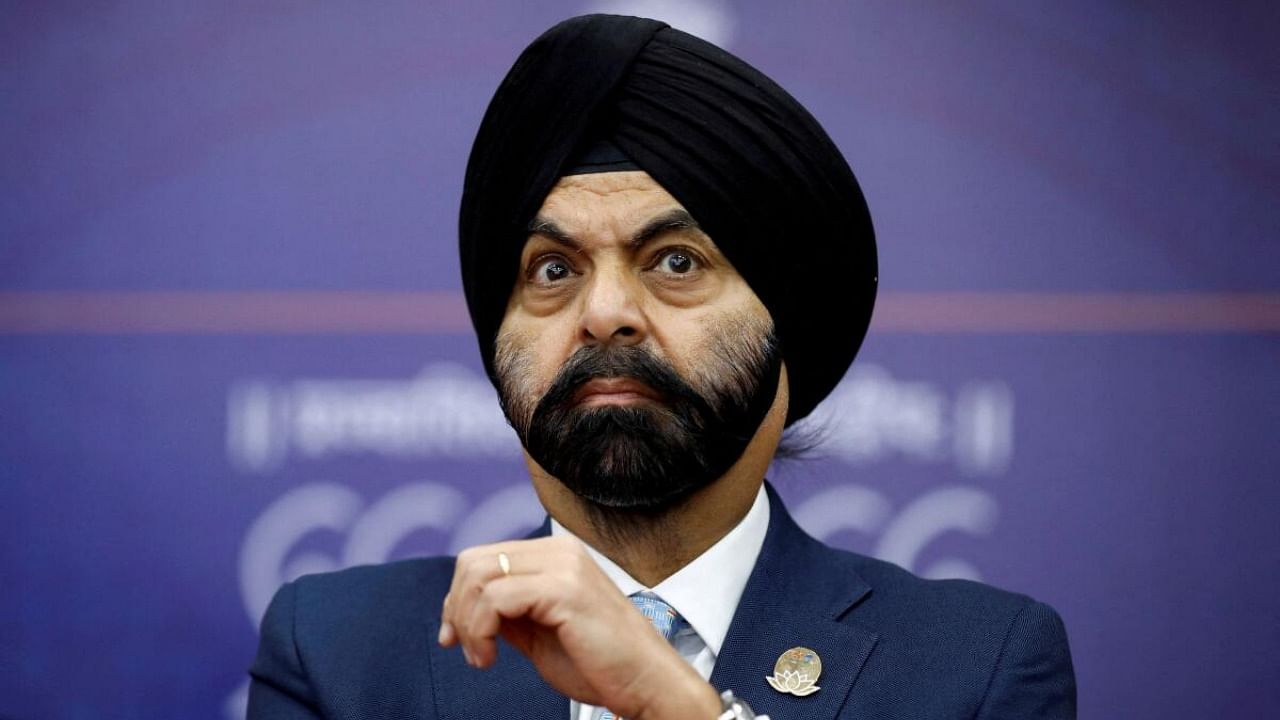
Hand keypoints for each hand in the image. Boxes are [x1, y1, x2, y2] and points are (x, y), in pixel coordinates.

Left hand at [438, 536, 720, 719]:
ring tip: (482, 656)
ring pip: (479, 577)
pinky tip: (490, 658)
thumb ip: (508, 611)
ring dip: (468, 624)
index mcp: (556, 554)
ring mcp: (564, 566)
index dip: (458, 597)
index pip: (483, 557)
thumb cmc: (601, 664)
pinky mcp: (564, 589)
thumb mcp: (540, 631)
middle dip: (457, 608)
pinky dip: (480, 632)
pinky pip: (495, 600)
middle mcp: (560, 550)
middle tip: (463, 647)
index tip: (454, 636)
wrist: (646, 684)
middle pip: (474, 562)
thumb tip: (462, 607)